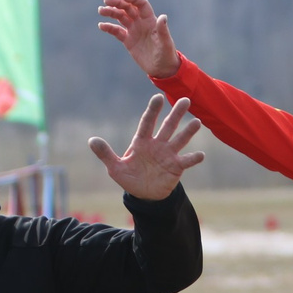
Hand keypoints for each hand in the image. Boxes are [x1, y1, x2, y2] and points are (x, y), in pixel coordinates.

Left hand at [88, 94, 205, 200]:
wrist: (144, 194)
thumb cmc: (129, 177)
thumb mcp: (115, 168)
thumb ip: (105, 154)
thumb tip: (91, 140)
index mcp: (142, 142)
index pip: (147, 123)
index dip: (152, 110)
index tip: (158, 97)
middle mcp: (157, 144)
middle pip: (168, 126)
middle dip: (176, 114)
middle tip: (185, 100)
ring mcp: (168, 154)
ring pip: (180, 139)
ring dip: (188, 131)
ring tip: (197, 122)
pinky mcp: (176, 167)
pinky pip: (186, 161)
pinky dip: (193, 158)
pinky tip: (200, 155)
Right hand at [96, 0, 179, 79]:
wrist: (162, 69)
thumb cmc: (167, 54)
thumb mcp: (165, 43)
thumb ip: (163, 30)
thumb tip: (163, 17)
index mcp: (150, 20)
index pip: (141, 4)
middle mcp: (141, 22)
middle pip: (128, 8)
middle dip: (117, 3)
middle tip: (106, 0)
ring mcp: (134, 30)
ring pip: (120, 17)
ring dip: (111, 12)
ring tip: (101, 10)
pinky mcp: (128, 40)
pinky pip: (116, 31)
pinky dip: (109, 27)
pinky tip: (101, 25)